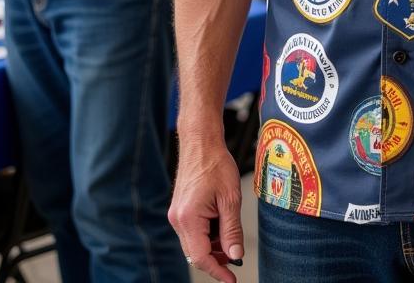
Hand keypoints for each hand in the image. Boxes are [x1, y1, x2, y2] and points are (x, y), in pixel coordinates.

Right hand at [169, 140, 243, 281]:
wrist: (201, 143)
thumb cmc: (216, 164)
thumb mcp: (230, 198)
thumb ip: (232, 230)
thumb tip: (235, 256)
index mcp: (188, 219)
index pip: (201, 257)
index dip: (218, 271)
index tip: (232, 280)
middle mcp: (178, 220)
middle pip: (196, 253)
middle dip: (217, 259)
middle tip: (236, 258)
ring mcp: (177, 215)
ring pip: (195, 243)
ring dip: (213, 246)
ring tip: (231, 237)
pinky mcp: (180, 210)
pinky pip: (193, 231)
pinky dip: (208, 235)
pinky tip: (221, 226)